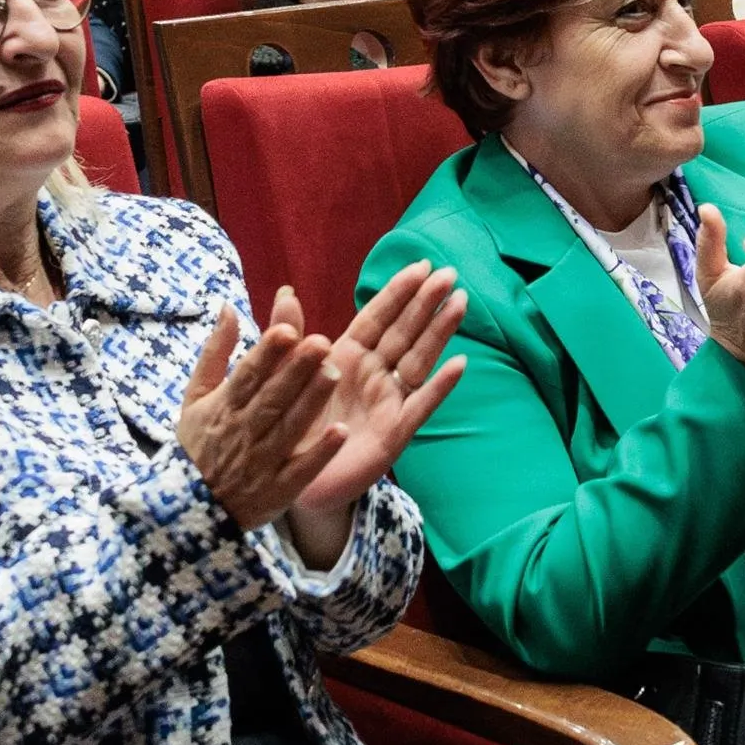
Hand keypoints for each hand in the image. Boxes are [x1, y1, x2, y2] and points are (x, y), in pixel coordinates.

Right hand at [175, 291, 348, 533]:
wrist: (190, 507)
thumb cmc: (198, 442)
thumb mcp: (196, 396)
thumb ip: (216, 352)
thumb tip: (229, 307)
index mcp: (223, 406)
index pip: (247, 375)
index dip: (266, 354)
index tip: (287, 330)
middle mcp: (242, 431)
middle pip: (272, 398)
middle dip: (295, 371)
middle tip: (322, 343)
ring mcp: (261, 462)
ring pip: (288, 428)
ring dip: (311, 402)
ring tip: (334, 374)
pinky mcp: (278, 489)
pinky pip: (301, 469)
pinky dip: (319, 452)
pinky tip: (341, 433)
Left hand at [280, 262, 473, 565]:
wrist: (294, 479)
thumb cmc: (294, 424)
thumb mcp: (285, 376)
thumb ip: (288, 336)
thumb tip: (285, 291)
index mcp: (348, 356)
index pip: (377, 317)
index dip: (398, 292)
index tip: (420, 265)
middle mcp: (373, 374)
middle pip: (404, 332)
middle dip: (426, 303)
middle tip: (449, 274)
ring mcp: (388, 401)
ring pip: (418, 360)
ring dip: (439, 333)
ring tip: (459, 304)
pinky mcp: (395, 432)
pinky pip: (421, 405)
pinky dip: (440, 386)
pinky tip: (459, 364)